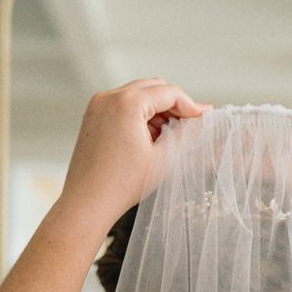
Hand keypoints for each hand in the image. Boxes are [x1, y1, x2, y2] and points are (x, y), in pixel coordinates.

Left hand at [58, 78, 209, 226]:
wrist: (87, 204)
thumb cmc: (122, 185)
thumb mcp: (164, 157)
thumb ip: (186, 133)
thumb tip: (202, 118)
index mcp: (127, 103)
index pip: (169, 92)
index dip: (190, 105)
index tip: (204, 118)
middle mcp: (108, 97)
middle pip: (153, 88)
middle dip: (173, 105)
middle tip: (188, 126)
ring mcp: (97, 106)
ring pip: (138, 95)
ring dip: (157, 110)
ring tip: (168, 137)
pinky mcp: (92, 117)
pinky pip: (122, 105)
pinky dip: (139, 115)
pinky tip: (149, 138)